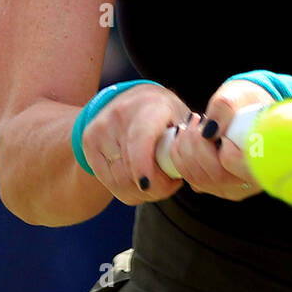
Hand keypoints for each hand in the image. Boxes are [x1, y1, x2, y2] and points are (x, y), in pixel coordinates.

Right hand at [81, 83, 188, 205]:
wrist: (127, 99)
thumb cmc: (163, 114)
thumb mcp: (180, 118)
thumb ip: (191, 143)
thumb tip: (202, 177)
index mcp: (150, 105)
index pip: (140, 139)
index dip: (143, 165)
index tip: (147, 185)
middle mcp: (121, 114)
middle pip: (131, 168)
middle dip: (155, 186)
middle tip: (171, 184)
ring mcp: (101, 128)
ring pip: (120, 180)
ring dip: (142, 192)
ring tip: (157, 182)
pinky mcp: (89, 143)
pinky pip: (110, 183)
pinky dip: (128, 191)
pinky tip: (140, 180)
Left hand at [165, 78, 274, 201]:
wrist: (242, 108)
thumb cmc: (246, 101)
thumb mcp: (239, 95)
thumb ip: (226, 108)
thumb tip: (208, 131)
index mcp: (266, 162)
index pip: (245, 170)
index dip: (229, 153)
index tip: (222, 133)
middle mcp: (249, 182)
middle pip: (217, 176)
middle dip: (198, 146)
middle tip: (197, 120)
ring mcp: (230, 187)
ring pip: (200, 179)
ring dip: (185, 149)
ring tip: (190, 125)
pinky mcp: (213, 185)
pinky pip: (191, 179)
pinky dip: (180, 157)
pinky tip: (185, 136)